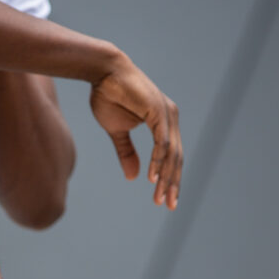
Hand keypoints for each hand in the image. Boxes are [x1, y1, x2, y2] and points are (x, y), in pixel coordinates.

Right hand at [90, 53, 182, 209]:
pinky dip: (158, 161)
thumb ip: (127, 153)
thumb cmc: (109, 96)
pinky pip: (162, 142)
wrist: (102, 73)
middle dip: (172, 184)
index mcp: (163, 123)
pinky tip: (153, 178)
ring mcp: (166, 114)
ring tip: (161, 197)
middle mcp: (170, 118)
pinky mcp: (158, 111)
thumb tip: (134, 177)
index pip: (171, 156)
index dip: (169, 178)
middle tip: (169, 205)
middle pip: (176, 158)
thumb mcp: (117, 131)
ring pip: (171, 154)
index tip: (165, 200)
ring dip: (166, 178)